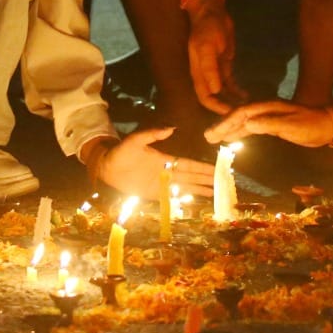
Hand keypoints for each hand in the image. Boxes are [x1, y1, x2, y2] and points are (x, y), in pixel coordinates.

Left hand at [92, 128, 216, 197]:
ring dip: (201, 191)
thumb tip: (171, 128)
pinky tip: (196, 204)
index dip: (204, 168)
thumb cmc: (122, 152)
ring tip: (217, 195)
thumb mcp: (136, 140)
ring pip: (186, 188)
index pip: (190, 165)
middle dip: (209, 181)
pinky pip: (173, 199)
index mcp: (166, 160)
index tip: (218, 169)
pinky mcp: (154, 195)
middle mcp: (168, 173)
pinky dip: (185, 201)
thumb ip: (153, 134)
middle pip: (193, 178)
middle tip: (226, 184)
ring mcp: (162, 185)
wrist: (107, 167)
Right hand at [187, 0, 242, 113]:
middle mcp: (206, 75)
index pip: (205, 96)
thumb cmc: (208, 28)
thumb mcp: (207, 46)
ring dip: (232, 101)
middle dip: (225, 107)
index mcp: (198, 72)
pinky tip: (246, 95)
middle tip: (242, 114)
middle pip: (214, 98)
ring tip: (247, 107)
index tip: (230, 114)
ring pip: (223, 93)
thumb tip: (215, 90)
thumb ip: (209, 68)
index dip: (216, 107)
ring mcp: (216, 70)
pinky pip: (230, 83)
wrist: (212, 12)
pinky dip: (237, 91)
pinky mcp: (224, 65)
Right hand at [204, 99, 332, 146]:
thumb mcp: (292, 126)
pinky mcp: (272, 124)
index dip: (227, 123)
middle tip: (206, 137)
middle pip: (238, 117)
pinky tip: (233, 138)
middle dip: (222, 126)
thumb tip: (247, 123)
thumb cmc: (312, 125)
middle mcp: (265, 110)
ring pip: (243, 122)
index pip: (242, 114)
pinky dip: (240, 132)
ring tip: (213, 138)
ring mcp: (268, 117)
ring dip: (228, 130)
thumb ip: (269, 124)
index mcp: (268, 108)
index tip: (214, 133)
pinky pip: (251, 128)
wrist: (328, 124)